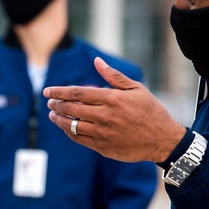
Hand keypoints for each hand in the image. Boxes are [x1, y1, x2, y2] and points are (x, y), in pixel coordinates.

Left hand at [45, 57, 186, 163]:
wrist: (161, 139)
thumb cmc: (150, 111)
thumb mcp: (136, 89)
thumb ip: (114, 76)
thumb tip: (97, 61)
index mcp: (111, 99)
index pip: (76, 93)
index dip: (59, 92)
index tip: (48, 91)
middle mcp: (104, 115)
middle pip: (70, 109)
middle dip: (55, 105)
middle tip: (49, 103)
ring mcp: (102, 133)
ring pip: (71, 125)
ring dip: (58, 119)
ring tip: (52, 115)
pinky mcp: (102, 147)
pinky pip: (79, 139)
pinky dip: (69, 132)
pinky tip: (66, 127)